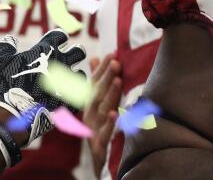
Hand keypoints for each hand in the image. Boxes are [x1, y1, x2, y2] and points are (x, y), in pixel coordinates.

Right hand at [0, 29, 86, 146]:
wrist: (7, 116)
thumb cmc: (2, 86)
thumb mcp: (0, 62)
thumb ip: (7, 48)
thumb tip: (11, 41)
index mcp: (45, 51)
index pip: (60, 36)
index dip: (57, 39)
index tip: (54, 44)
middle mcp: (60, 63)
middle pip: (78, 52)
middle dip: (74, 54)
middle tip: (65, 60)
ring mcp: (67, 82)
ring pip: (80, 74)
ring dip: (72, 77)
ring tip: (62, 83)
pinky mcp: (70, 100)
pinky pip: (80, 94)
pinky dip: (73, 95)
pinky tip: (65, 96)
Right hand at [83, 53, 121, 176]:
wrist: (101, 162)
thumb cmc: (100, 128)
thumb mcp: (98, 104)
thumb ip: (96, 82)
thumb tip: (94, 58)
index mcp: (90, 106)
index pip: (94, 84)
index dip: (102, 70)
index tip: (112, 54)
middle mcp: (90, 116)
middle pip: (96, 94)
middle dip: (105, 78)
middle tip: (115, 62)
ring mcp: (94, 130)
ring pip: (101, 110)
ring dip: (109, 95)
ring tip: (118, 80)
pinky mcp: (100, 145)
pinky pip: (105, 134)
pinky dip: (109, 124)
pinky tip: (115, 114)